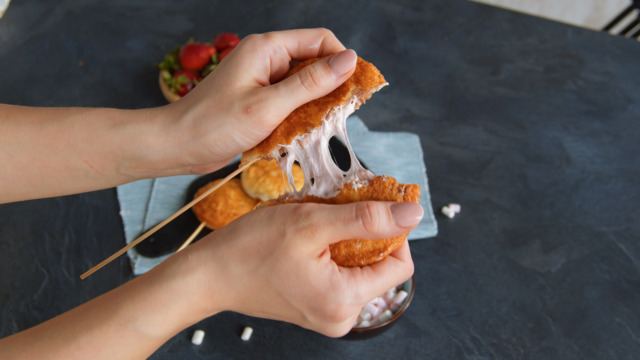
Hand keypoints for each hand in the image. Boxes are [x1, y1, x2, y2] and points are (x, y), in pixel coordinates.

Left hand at [157, 28, 357, 174]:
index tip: (356, 90)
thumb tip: (350, 61)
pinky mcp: (260, 99)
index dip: (342, 61)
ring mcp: (262, 79)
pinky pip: (291, 101)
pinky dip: (301, 115)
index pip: (320, 41)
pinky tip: (299, 132)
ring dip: (316, 104)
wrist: (177, 146)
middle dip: (331, 86)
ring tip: (317, 126)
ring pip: (305, 84)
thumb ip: (310, 84)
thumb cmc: (214, 124)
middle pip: (314, 62)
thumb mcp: (268, 105)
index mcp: (267, 48)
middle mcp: (266, 58)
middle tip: (340, 114)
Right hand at [185, 201, 421, 336]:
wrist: (209, 275)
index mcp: (345, 301)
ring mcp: (328, 315)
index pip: (400, 265)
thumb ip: (366, 219)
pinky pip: (340, 275)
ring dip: (346, 240)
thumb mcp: (311, 223)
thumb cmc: (251, 249)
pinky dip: (332, 252)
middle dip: (363, 233)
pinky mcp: (317, 308)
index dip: (391, 230)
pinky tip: (308, 240)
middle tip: (333, 212)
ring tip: (314, 227)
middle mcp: (342, 317)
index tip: (369, 206)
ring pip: (359, 268)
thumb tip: (413, 214)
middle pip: (379, 266)